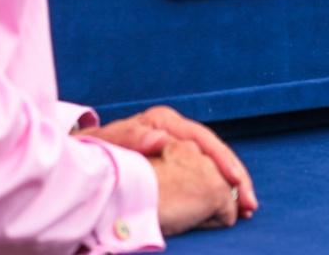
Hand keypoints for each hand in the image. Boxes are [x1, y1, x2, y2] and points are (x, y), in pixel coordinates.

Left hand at [78, 106, 256, 216]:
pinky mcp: (171, 160)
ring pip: (211, 162)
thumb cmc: (90, 152)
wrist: (77, 159)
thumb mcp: (106, 143)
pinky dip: (216, 187)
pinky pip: (200, 172)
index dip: (223, 162)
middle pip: (214, 150)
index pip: (203, 139)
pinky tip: (228, 203)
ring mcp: (173, 144)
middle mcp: (173, 129)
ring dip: (231, 185)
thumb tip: (160, 139)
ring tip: (247, 207)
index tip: (236, 183)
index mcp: (163, 121)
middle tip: (251, 204)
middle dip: (235, 177)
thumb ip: (130, 137)